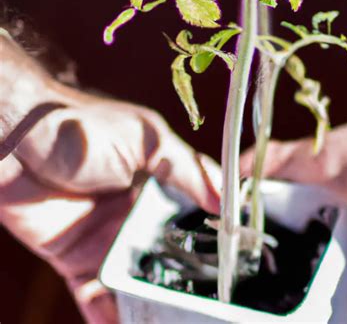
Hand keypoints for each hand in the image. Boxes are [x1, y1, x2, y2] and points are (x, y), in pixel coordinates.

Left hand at [0, 35, 219, 322]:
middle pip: (172, 253)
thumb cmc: (85, 126)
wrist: (15, 140)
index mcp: (161, 182)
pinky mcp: (77, 261)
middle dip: (190, 279)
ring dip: (156, 301)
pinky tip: (129, 323)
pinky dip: (112, 314)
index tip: (239, 262)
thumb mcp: (148, 138)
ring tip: (176, 318)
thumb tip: (227, 200)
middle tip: (209, 304)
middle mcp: (140, 213)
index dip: (217, 237)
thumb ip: (188, 169)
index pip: (198, 214)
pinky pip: (98, 295)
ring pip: (140, 278)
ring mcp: (110, 239)